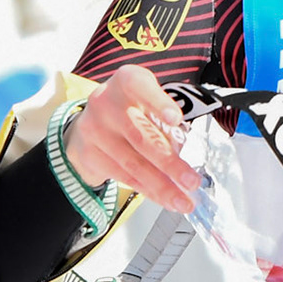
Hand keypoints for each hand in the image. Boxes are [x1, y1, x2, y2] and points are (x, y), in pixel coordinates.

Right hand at [63, 66, 201, 212]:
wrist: (90, 122)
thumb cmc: (132, 107)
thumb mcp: (148, 99)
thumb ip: (165, 117)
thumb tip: (185, 149)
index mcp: (126, 82)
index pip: (140, 86)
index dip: (158, 103)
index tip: (176, 119)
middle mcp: (105, 103)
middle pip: (140, 136)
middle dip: (170, 163)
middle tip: (192, 181)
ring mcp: (94, 130)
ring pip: (133, 163)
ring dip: (162, 186)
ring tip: (183, 200)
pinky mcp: (90, 154)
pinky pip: (124, 176)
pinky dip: (148, 190)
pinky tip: (165, 198)